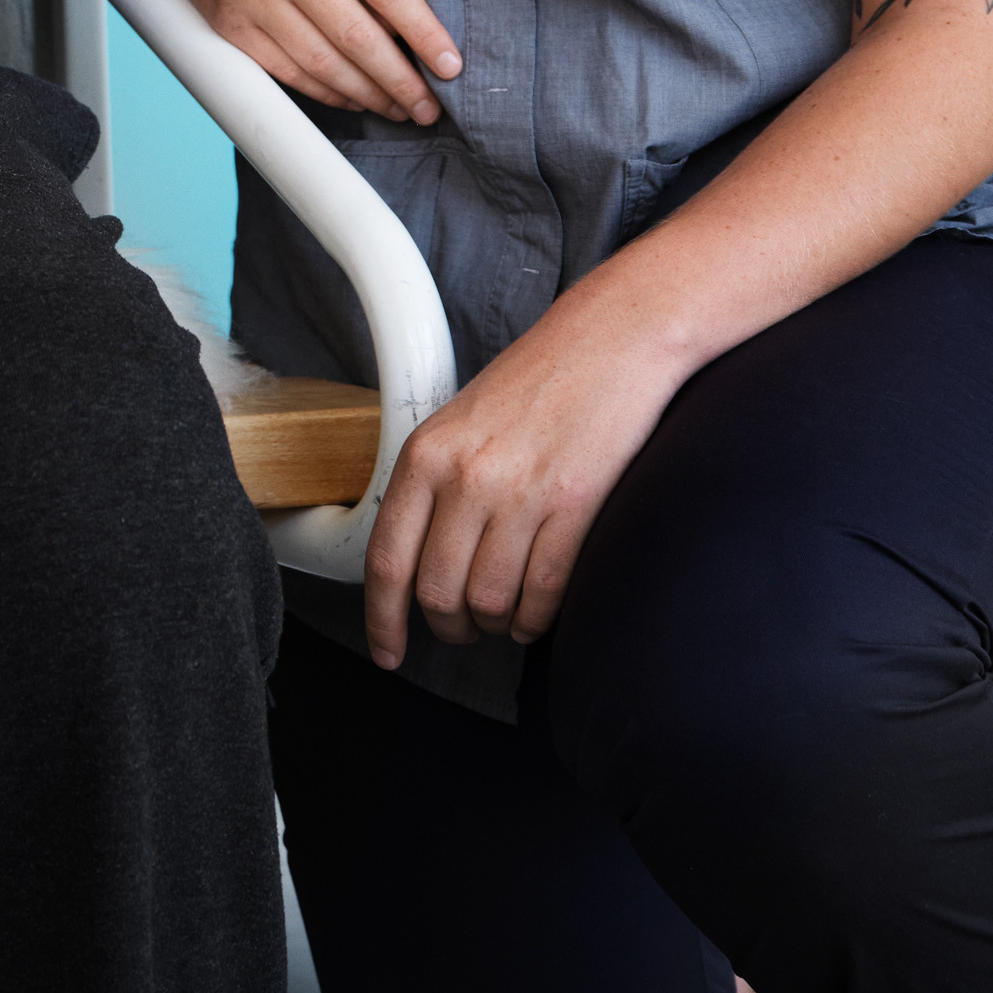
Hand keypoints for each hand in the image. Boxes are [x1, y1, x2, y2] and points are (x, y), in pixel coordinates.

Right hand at [139, 0, 461, 125]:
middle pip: (359, 38)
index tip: (451, 67)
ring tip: (399, 107)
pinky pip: (287, 72)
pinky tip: (352, 97)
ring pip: (324, 64)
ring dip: (369, 95)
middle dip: (403, 82)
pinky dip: (326, 92)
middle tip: (431, 107)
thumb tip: (410, 29)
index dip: (426, 36)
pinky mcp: (228, 25)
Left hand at [361, 306, 687, 664]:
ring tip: (504, 617)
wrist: (611, 339)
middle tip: (461, 628)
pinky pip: (545, 592)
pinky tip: (537, 613)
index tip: (387, 653)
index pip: (386, 559)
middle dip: (447, 627)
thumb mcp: (458, 424)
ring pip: (489, 601)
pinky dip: (538, 619)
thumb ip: (435, 486)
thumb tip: (418, 562)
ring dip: (495, 625)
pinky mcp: (576, 504)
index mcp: (425, 454)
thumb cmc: (537, 382)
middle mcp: (465, 476)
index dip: (382, 619)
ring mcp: (520, 492)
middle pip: (437, 593)